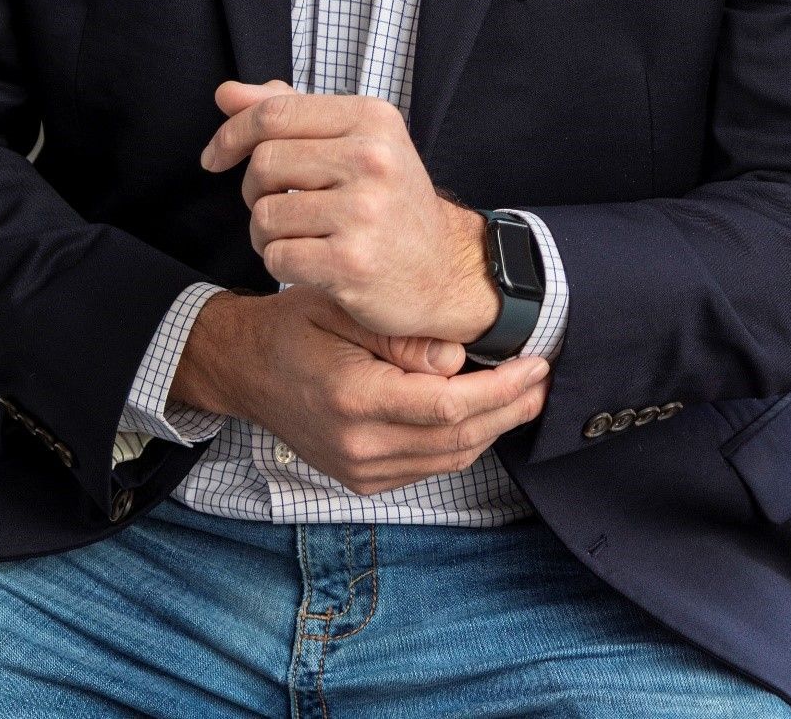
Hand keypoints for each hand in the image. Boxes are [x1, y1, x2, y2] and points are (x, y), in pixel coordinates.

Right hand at [178, 284, 550, 497]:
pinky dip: (461, 442)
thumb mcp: (342, 309)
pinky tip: (482, 413)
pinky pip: (427, 467)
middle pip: (458, 439)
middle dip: (510, 409)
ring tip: (525, 395)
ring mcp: (358, 470)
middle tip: (545, 378)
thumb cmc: (294, 325)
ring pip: (448, 459)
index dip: (501, 389)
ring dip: (493, 429)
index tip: (536, 363)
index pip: (447, 406)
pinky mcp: (360, 480)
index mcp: (353, 397)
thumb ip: (400, 338)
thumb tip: (457, 360)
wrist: (245, 367)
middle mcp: (358, 445)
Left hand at [201, 79, 500, 342]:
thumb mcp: (355, 143)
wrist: (443, 271)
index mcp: (373, 118)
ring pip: (264, 215)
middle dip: (253, 190)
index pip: (275, 113)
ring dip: (265, 233)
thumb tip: (227, 93)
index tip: (214, 157)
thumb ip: (291, 114)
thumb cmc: (390, 202)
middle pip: (264, 163)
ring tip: (297, 236)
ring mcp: (364, 212)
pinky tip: (309, 262)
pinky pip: (276, 256)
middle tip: (275, 205)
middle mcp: (373, 159)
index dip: (231, 134)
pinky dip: (280, 262)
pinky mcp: (352, 263)